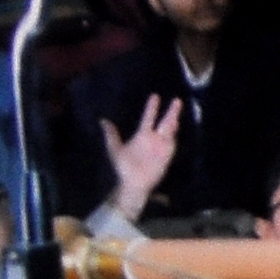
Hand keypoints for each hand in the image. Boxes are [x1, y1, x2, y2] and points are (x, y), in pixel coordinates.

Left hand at [100, 97, 182, 218]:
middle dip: (171, 112)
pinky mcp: (167, 155)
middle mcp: (154, 138)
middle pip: (164, 121)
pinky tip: (175, 130)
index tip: (155, 96)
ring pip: (170, 130)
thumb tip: (102, 120)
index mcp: (142, 134)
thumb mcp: (115, 149)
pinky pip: (172, 144)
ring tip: (177, 113)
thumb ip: (111, 135)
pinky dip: (173, 137)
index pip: (149, 118)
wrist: (133, 183)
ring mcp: (162, 146)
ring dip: (174, 122)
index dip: (152, 108)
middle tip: (177, 100)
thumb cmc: (123, 166)